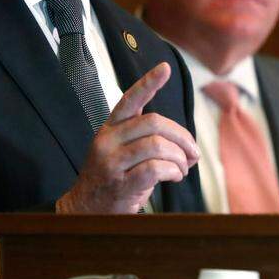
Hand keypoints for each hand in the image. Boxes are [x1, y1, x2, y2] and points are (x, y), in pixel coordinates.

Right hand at [56, 62, 199, 212]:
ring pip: (157, 146)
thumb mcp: (121, 151)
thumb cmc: (112, 179)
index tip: (165, 68)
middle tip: (193, 153)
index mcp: (110, 128)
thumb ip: (145, 138)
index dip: (148, 83)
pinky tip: (174, 176)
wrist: (85, 210)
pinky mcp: (120, 184)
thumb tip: (187, 144)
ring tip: (182, 169)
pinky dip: (173, 171)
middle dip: (182, 136)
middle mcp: (108, 141)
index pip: (130, 99)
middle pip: (154, 123)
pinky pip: (155, 169)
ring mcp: (112, 162)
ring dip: (180, 158)